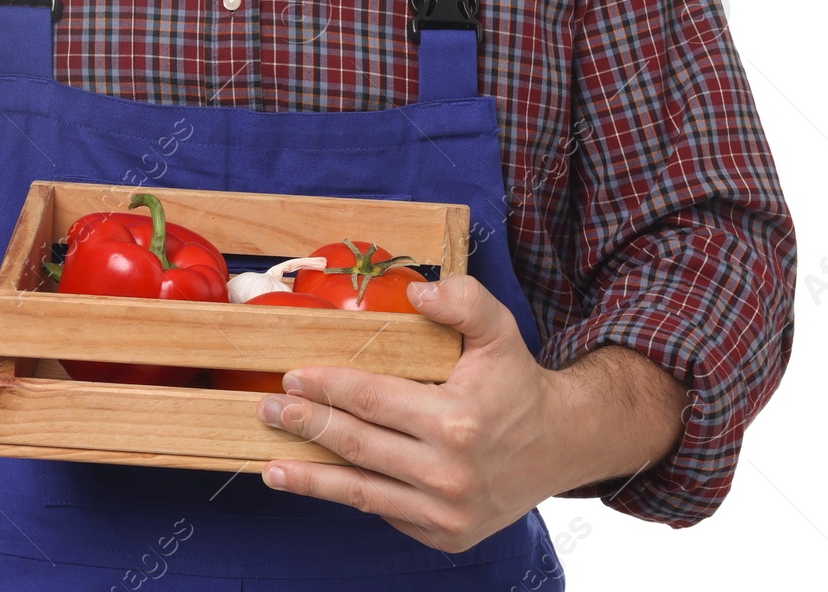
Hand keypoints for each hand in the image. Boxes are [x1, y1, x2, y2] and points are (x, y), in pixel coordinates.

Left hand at [255, 275, 569, 553]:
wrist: (559, 446)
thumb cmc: (517, 384)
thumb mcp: (499, 329)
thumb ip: (462, 300)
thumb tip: (418, 291)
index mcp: (458, 421)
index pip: (372, 400)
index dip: (327, 386)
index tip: (293, 375)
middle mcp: (450, 474)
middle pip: (357, 446)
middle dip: (306, 425)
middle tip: (268, 409)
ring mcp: (447, 513)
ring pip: (362, 492)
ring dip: (311, 480)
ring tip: (271, 468)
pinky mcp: (445, 535)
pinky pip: (385, 512)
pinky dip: (349, 496)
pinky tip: (319, 482)